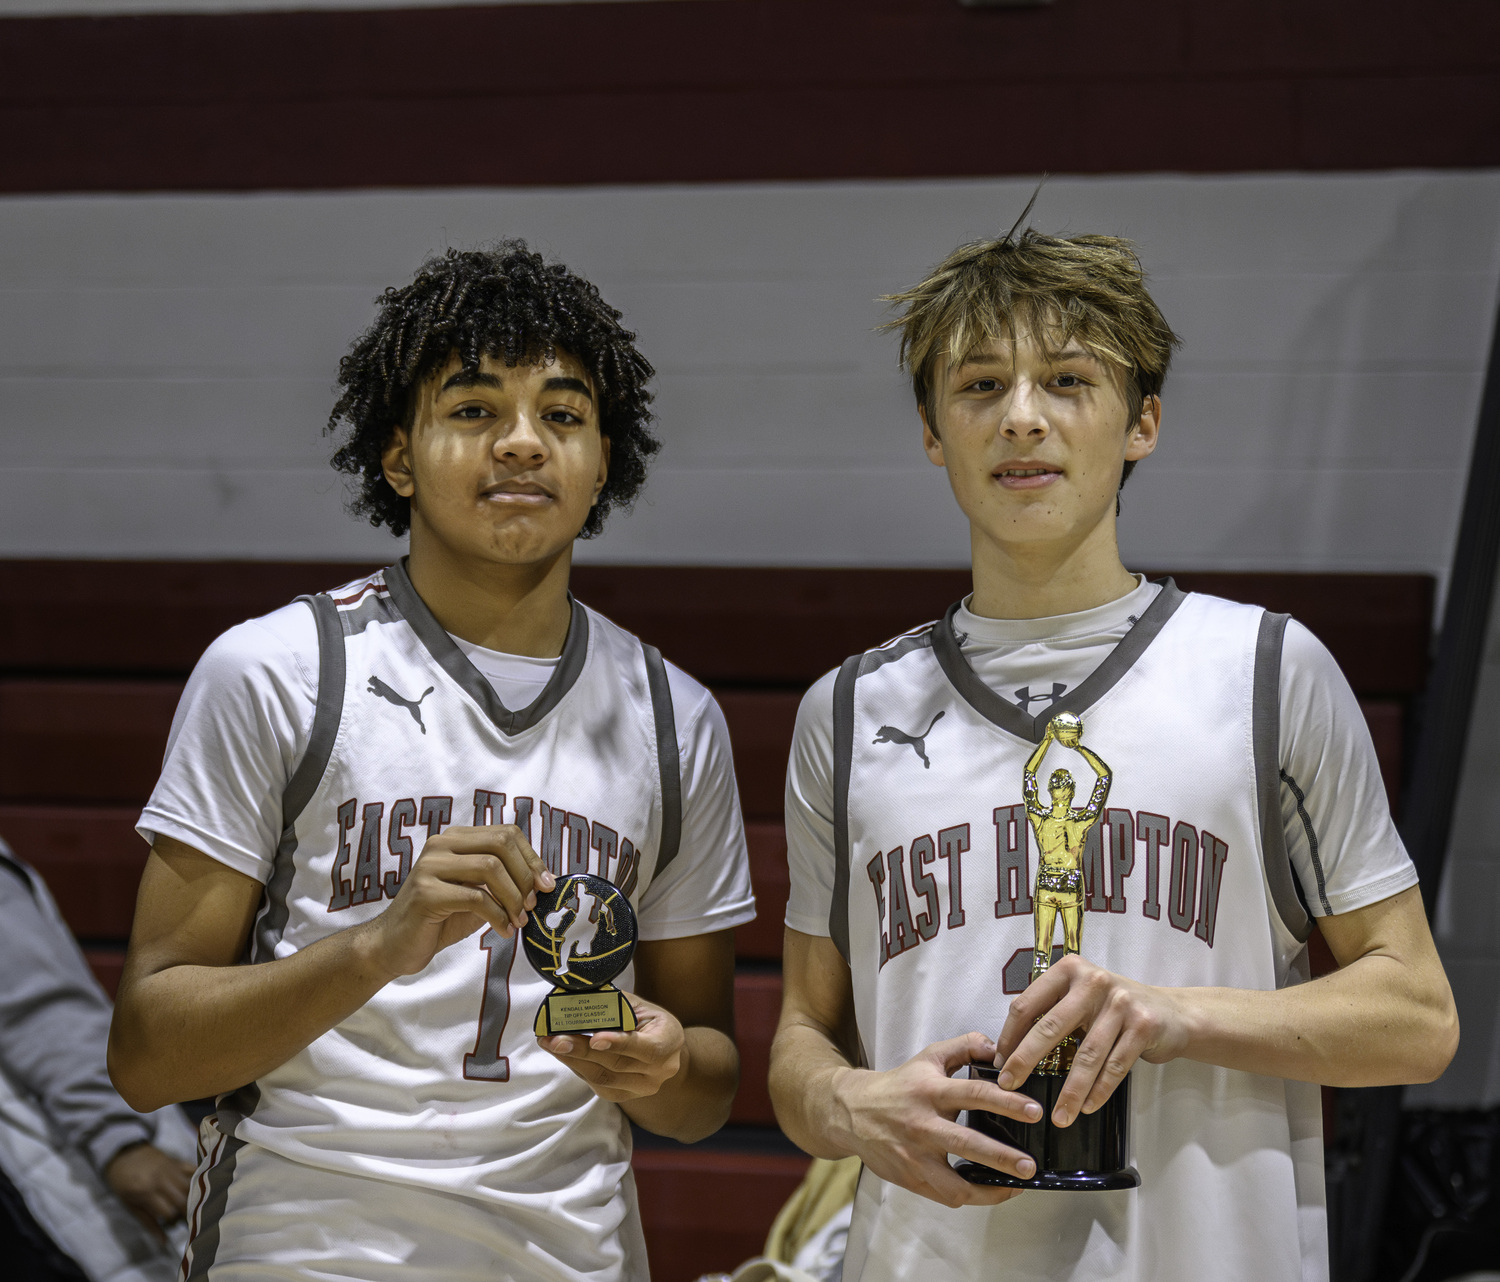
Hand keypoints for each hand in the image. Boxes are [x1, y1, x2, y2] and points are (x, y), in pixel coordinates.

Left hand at [104, 1142, 194, 1243]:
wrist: (122, 1153)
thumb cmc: (122, 1183)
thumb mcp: (129, 1205)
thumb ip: (148, 1223)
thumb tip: (164, 1241)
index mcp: (146, 1192)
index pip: (168, 1212)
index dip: (173, 1222)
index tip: (172, 1226)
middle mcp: (161, 1180)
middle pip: (183, 1199)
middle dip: (188, 1213)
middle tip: (189, 1220)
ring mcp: (171, 1168)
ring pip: (191, 1186)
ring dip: (196, 1198)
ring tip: (197, 1207)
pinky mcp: (176, 1161)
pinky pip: (193, 1169)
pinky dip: (200, 1178)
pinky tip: (203, 1187)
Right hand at [363, 826, 554, 977]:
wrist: (392, 946)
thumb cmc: (438, 920)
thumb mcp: (476, 894)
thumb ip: (501, 881)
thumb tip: (541, 881)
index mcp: (455, 839)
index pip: (506, 834)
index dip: (532, 858)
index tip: (546, 885)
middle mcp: (441, 845)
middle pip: (500, 844)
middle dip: (524, 875)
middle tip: (533, 904)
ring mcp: (430, 866)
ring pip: (490, 867)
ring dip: (513, 897)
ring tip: (519, 920)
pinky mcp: (426, 893)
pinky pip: (475, 897)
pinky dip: (497, 915)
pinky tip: (503, 930)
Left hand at [540, 994, 685, 1101]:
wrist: (665, 1052)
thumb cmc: (651, 1023)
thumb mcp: (642, 1006)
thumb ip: (616, 1003)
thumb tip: (581, 993)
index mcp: (668, 1042)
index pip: (644, 1046)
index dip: (619, 1043)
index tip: (595, 1039)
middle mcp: (659, 1071)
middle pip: (616, 1063)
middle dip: (581, 1050)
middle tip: (555, 1038)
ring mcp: (641, 1088)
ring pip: (602, 1077)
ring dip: (572, 1060)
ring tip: (549, 1043)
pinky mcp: (623, 1096)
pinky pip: (596, 1083)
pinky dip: (577, 1067)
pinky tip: (562, 1053)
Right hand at [830, 1031, 1043, 1207]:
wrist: (853, 1111)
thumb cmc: (898, 1086)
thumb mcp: (929, 1057)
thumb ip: (965, 1047)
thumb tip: (997, 1048)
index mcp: (930, 1091)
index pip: (974, 1094)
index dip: (1007, 1102)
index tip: (1033, 1111)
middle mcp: (923, 1125)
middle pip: (967, 1144)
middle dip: (1002, 1157)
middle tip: (1029, 1165)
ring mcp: (916, 1156)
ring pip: (955, 1184)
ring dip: (989, 1189)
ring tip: (1016, 1187)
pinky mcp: (911, 1178)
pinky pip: (946, 1195)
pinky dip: (971, 1197)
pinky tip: (991, 1190)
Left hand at [993, 955, 1190, 1126]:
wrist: (1172, 1013)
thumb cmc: (1115, 1008)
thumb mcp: (1081, 997)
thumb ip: (1051, 1011)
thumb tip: (1010, 1048)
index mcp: (1069, 970)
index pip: (1028, 1003)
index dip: (1010, 1035)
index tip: (1000, 1061)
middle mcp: (1093, 981)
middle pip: (1050, 1027)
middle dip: (1025, 1061)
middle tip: (1009, 1086)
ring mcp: (1120, 1003)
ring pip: (1086, 1054)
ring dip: (1069, 1091)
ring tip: (1058, 1115)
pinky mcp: (1142, 1026)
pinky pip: (1115, 1066)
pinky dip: (1099, 1091)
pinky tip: (1086, 1107)